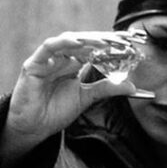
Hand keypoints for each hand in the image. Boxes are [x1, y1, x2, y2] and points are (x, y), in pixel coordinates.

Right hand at [0, 31, 140, 162]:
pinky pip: (49, 47)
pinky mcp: (34, 63)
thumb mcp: (86, 97)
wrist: (34, 127)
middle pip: (84, 42)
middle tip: (121, 41)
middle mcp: (62, 58)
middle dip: (103, 40)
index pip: (94, 48)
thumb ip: (107, 88)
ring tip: (104, 42)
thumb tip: (132, 86)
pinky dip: (63, 43)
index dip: (110, 43)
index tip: (129, 42)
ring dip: (87, 40)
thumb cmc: (56, 111)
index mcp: (74, 63)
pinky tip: (77, 43)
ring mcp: (48, 59)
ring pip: (69, 41)